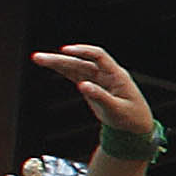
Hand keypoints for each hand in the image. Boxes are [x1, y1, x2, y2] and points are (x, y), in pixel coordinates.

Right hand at [32, 42, 151, 142]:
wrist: (137, 125)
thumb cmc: (131, 117)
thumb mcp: (116, 110)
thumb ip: (100, 97)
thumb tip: (81, 85)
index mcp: (117, 75)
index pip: (99, 56)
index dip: (82, 51)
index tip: (66, 50)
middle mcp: (106, 74)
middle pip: (81, 62)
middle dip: (60, 59)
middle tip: (39, 57)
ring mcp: (98, 79)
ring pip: (76, 67)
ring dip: (58, 63)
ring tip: (38, 59)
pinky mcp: (92, 86)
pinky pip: (76, 75)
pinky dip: (63, 71)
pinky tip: (50, 65)